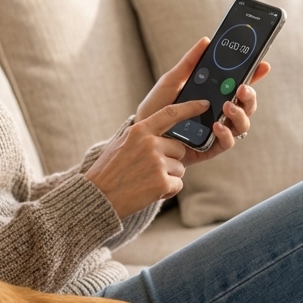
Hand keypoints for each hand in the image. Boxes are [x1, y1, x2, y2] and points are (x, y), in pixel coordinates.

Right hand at [84, 98, 210, 217]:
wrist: (98, 198)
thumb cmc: (108, 171)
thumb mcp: (122, 143)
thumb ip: (142, 135)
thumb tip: (163, 131)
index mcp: (140, 131)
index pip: (171, 113)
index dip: (190, 107)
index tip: (204, 104)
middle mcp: (150, 144)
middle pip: (179, 149)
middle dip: (170, 160)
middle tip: (148, 170)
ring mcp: (157, 163)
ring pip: (179, 168)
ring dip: (167, 177)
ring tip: (144, 181)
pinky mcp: (161, 183)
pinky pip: (177, 184)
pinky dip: (167, 190)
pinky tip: (148, 191)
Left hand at [136, 38, 269, 166]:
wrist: (142, 134)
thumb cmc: (157, 107)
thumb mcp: (172, 81)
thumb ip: (189, 63)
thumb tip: (206, 40)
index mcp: (215, 95)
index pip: (240, 85)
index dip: (255, 75)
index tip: (263, 65)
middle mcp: (220, 113)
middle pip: (247, 105)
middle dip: (250, 95)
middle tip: (242, 88)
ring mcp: (218, 131)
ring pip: (242, 124)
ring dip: (240, 114)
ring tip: (227, 106)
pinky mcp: (210, 148)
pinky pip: (227, 143)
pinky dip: (226, 134)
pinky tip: (216, 125)